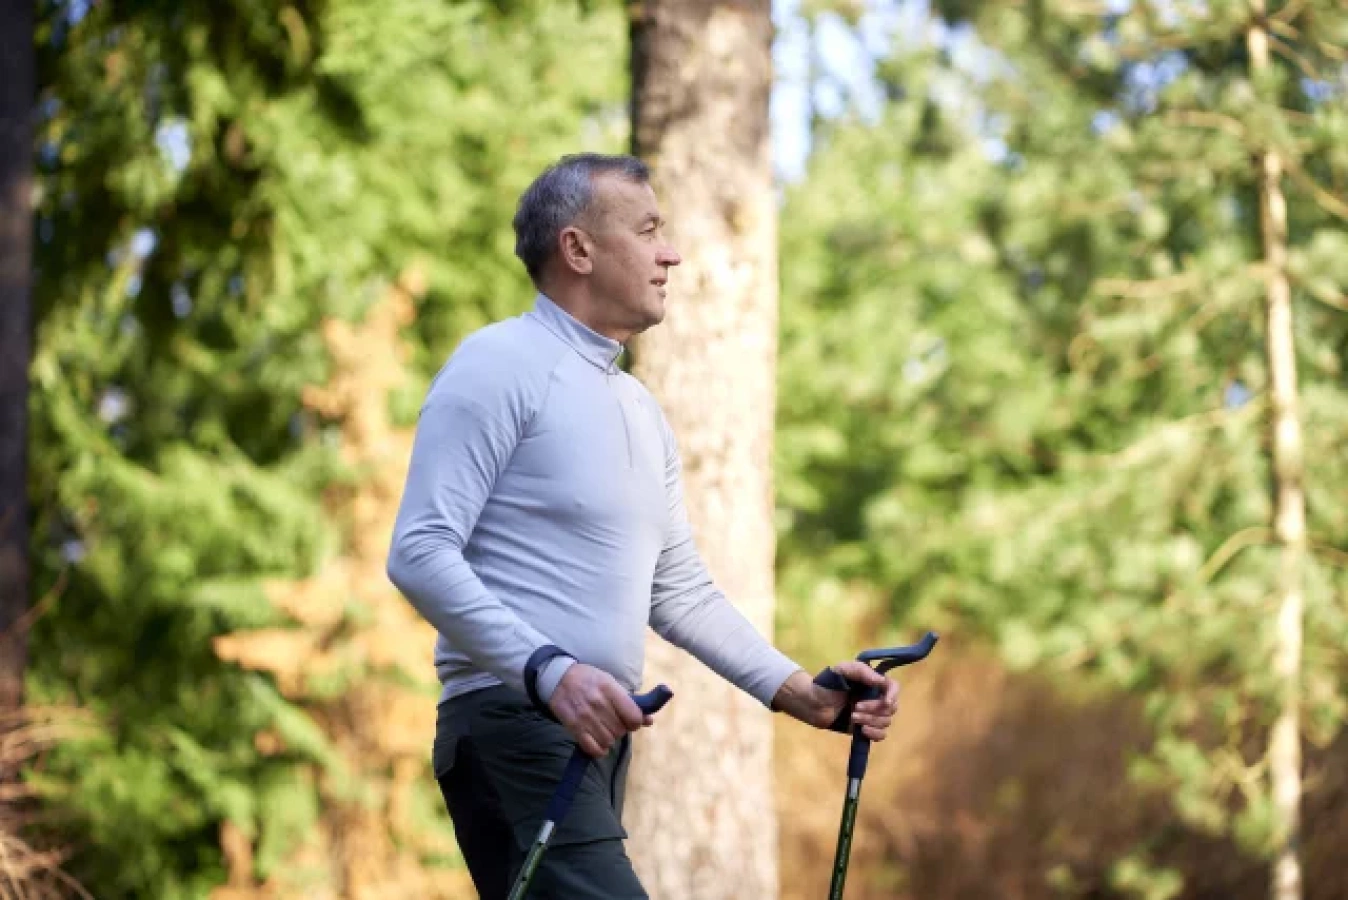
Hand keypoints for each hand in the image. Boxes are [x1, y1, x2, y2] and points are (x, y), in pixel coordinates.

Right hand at [548, 663, 651, 757]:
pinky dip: (599, 750)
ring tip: (605, 730)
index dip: (635, 722)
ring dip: (609, 739)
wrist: (558, 678)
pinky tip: (599, 743)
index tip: (630, 720)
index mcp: (610, 689)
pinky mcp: (573, 726)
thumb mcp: (611, 682)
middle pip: (621, 730)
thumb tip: (649, 721)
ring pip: (608, 741)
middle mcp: (598, 703)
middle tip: (614, 723)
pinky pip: (592, 748)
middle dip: (621, 730)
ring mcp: (585, 716)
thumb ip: (630, 702)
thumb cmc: (588, 679)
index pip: (633, 717)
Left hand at [772, 662, 900, 741]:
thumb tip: (881, 681)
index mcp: (872, 683)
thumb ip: (861, 671)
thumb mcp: (842, 670)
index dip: (893, 695)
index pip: (893, 687)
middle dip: (874, 709)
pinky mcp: (865, 728)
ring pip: (885, 721)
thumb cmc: (826, 683)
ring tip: (852, 717)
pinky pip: (880, 734)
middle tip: (855, 707)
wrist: (812, 703)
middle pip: (891, 707)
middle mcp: (875, 698)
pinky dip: (874, 734)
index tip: (885, 701)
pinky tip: (862, 731)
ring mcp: (872, 714)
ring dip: (870, 721)